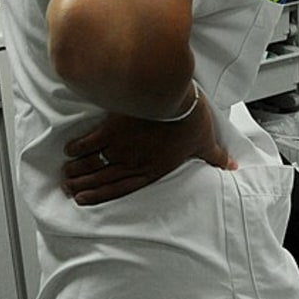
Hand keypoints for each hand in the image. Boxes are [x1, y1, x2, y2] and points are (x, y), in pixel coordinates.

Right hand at [60, 94, 234, 204]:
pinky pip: (90, 142)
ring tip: (65, 175)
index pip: (122, 188)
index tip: (84, 199)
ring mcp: (122, 146)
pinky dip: (78, 147)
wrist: (180, 100)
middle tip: (68, 188)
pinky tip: (69, 150)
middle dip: (83, 185)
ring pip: (93, 164)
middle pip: (102, 178)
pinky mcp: (113, 128)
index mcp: (153, 169)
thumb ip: (216, 157)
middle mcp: (134, 162)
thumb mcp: (206, 142)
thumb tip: (233, 166)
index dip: (101, 195)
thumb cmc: (193, 120)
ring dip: (76, 170)